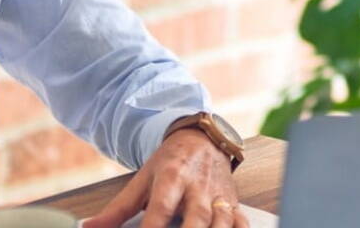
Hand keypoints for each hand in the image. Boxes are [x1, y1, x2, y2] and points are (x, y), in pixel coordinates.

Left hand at [82, 129, 242, 227]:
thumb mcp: (141, 180)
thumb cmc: (170, 163)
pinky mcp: (233, 202)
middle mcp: (198, 187)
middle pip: (196, 218)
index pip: (160, 209)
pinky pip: (241, 222)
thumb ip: (117, 209)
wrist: (203, 140)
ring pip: (222, 221)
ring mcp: (218, 195)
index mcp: (171, 177)